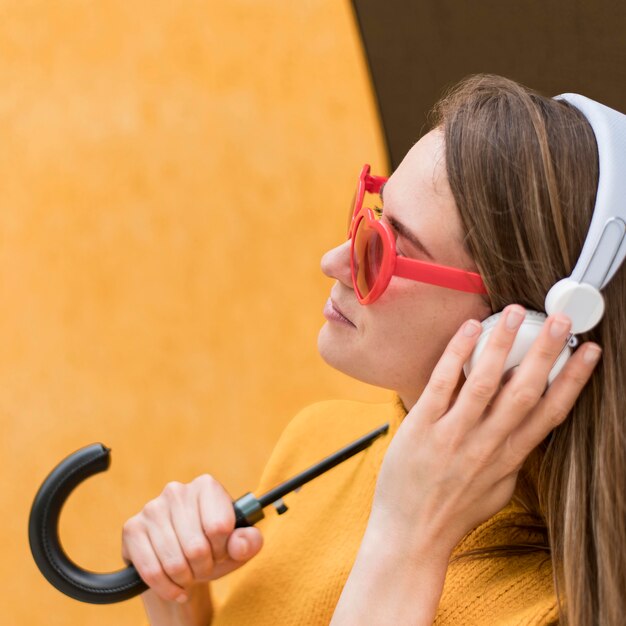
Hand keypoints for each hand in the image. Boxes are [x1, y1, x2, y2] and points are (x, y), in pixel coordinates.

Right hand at [122, 474, 262, 603]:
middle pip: (196, 547)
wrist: (182, 559)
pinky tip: (175, 587)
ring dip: (185, 578)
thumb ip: (249, 542)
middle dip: (204, 567)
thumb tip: (240, 543)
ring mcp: (152, 508)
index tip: (220, 551)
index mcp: (206, 485)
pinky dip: (166, 588)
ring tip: (189, 573)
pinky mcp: (132, 528)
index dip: (222, 549)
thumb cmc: (214, 547)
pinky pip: (151, 571)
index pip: (219, 527)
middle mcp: (177, 490)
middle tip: (203, 566)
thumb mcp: (238, 546)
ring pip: (173, 562)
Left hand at [368, 304, 601, 556]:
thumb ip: (510, 456)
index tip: (589, 352)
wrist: (410, 537)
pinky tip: (469, 330)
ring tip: (513, 313)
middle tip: (559, 319)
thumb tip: (523, 430)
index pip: (550, 413)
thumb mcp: (496, 488)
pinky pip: (443, 384)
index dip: (574, 380)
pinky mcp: (422, 428)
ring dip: (502, 344)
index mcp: (510, 458)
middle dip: (546, 352)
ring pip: (486, 382)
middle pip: (525, 391)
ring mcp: (454, 436)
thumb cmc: (452, 512)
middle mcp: (487, 445)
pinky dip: (457, 355)